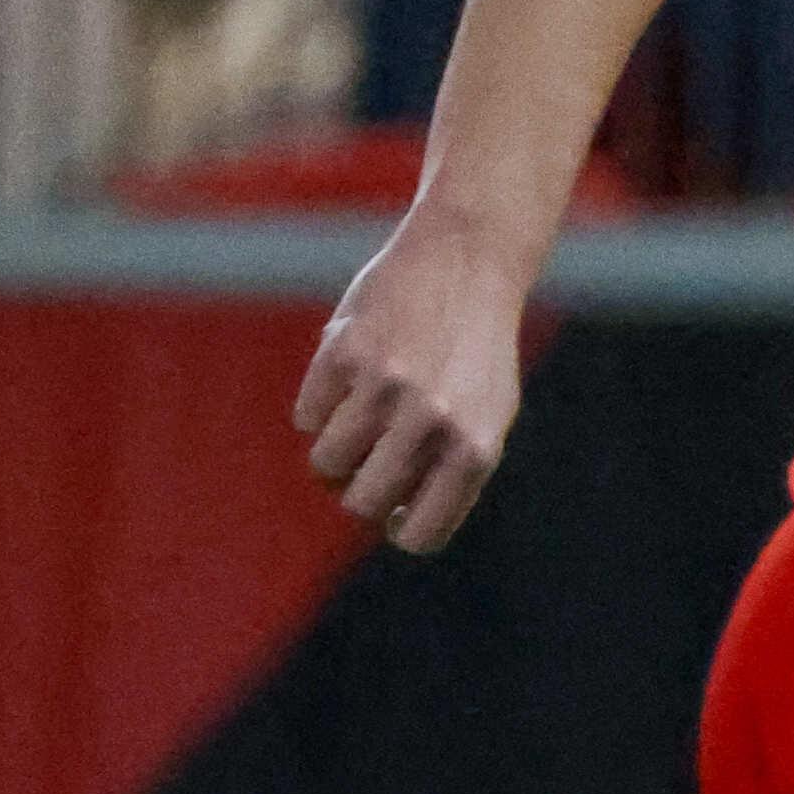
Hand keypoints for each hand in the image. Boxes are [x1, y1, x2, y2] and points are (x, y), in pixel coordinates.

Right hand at [294, 213, 532, 554]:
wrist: (467, 259)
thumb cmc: (477, 348)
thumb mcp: (488, 413)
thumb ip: (450, 471)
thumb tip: (392, 520)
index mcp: (475, 448)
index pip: (420, 534)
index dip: (400, 528)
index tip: (395, 510)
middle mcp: (432, 421)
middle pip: (361, 503)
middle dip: (358, 493)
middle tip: (366, 468)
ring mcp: (386, 386)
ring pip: (325, 463)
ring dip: (333, 455)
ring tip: (354, 426)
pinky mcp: (344, 353)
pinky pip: (306, 416)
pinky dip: (318, 409)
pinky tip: (345, 382)